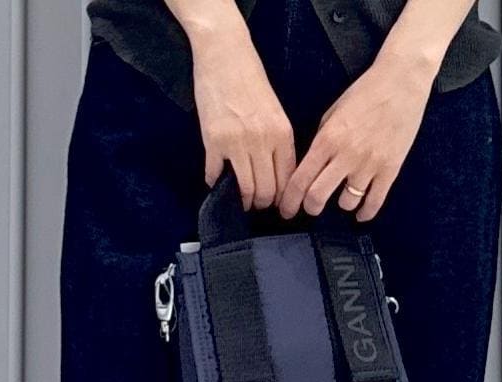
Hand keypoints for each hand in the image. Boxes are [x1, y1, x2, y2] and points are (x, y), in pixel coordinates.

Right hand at [188, 16, 295, 210]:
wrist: (225, 54)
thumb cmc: (250, 79)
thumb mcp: (276, 112)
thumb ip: (278, 142)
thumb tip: (278, 174)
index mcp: (282, 134)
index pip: (287, 180)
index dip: (283, 199)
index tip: (278, 207)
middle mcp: (262, 141)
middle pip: (267, 190)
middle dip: (262, 203)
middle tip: (257, 205)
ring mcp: (237, 143)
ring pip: (245, 188)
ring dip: (242, 199)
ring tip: (240, 199)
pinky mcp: (214, 141)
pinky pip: (216, 174)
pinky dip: (215, 182)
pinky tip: (216, 182)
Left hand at [277, 48, 437, 221]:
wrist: (402, 82)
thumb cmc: (366, 93)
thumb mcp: (332, 114)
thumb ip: (320, 142)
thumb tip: (310, 168)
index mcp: (327, 139)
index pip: (300, 179)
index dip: (290, 200)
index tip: (287, 209)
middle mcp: (346, 155)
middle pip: (318, 196)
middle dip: (310, 208)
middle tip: (310, 209)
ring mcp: (369, 164)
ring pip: (346, 203)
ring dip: (341, 205)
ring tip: (343, 198)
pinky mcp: (390, 169)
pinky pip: (374, 202)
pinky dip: (365, 212)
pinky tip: (361, 214)